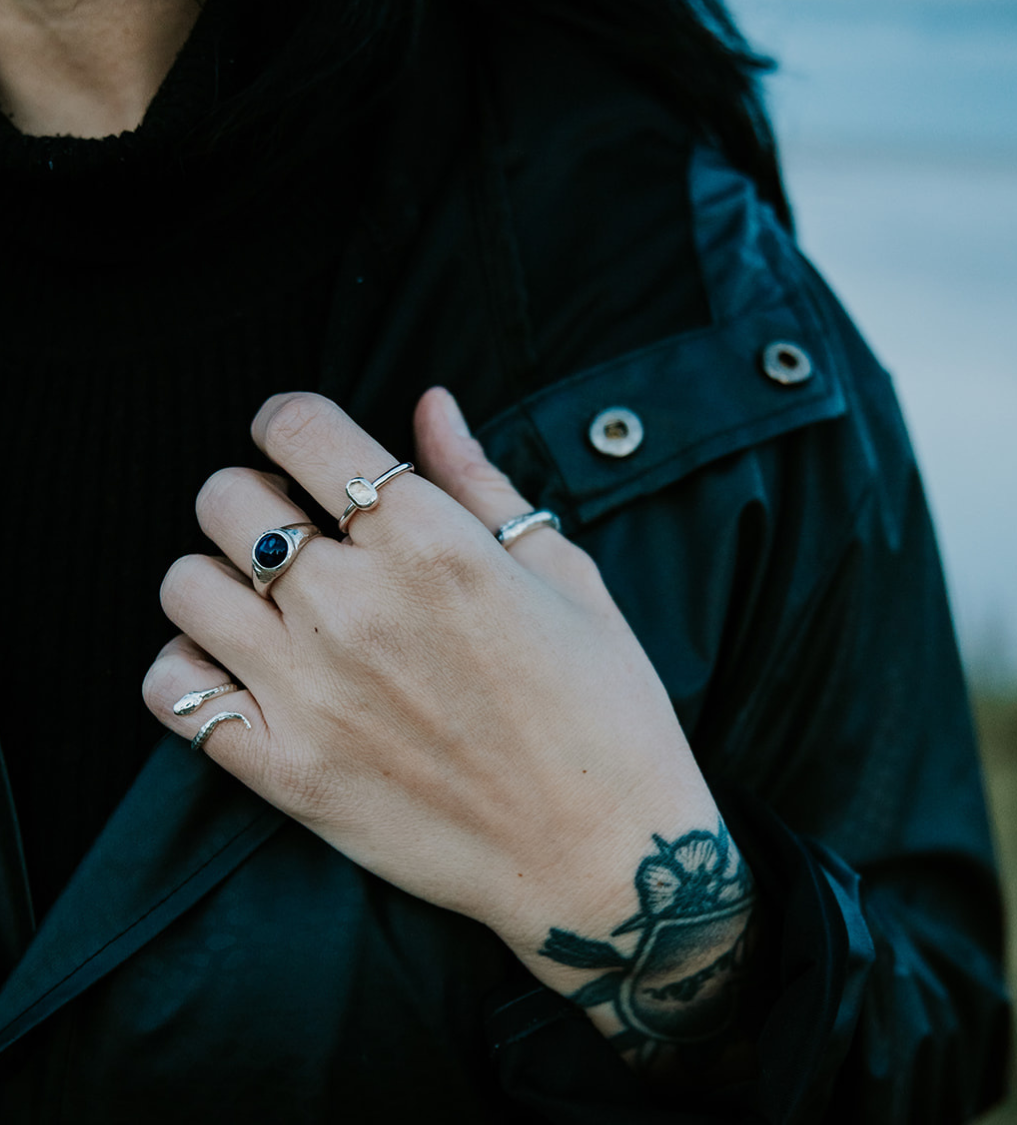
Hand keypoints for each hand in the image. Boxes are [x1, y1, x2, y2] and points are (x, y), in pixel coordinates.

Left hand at [143, 389, 721, 974]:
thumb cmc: (601, 704)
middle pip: (225, 499)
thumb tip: (429, 403)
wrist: (603, 853)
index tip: (301, 441)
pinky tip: (240, 671)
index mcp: (429, 541)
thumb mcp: (563, 573)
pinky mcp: (286, 771)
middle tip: (297, 528)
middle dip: (255, 494)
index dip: (288, 419)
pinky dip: (188, 671)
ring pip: (185, 586)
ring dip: (217, 578)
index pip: (298, 429)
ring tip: (266, 602)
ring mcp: (310, 692)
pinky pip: (173, 694)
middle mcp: (355, 605)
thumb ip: (480, 480)